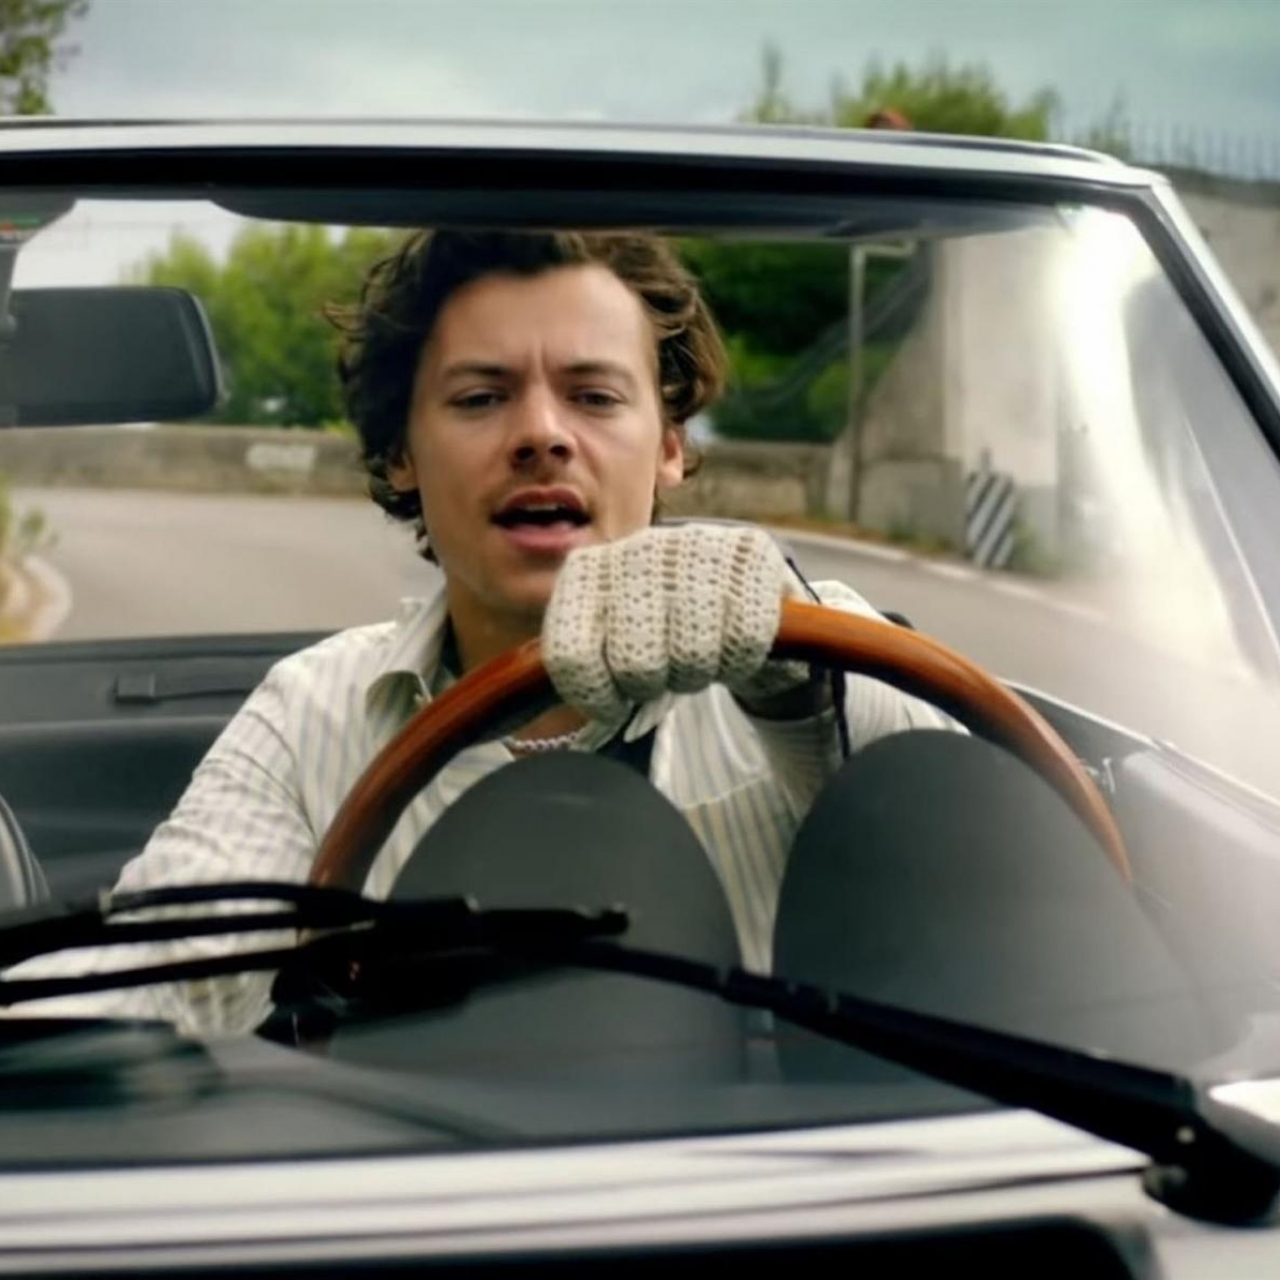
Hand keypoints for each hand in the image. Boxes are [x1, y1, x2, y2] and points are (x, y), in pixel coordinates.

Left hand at [542, 522, 813, 721]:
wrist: (736, 600)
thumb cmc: (657, 632)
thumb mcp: (603, 644)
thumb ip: (567, 669)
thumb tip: (511, 719)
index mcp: (586, 571)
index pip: (571, 657)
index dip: (595, 695)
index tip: (610, 699)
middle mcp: (636, 547)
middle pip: (637, 663)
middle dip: (651, 684)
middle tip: (660, 674)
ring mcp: (695, 544)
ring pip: (692, 654)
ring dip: (698, 673)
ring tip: (696, 656)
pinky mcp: (750, 552)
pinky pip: (742, 637)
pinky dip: (739, 660)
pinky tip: (733, 645)